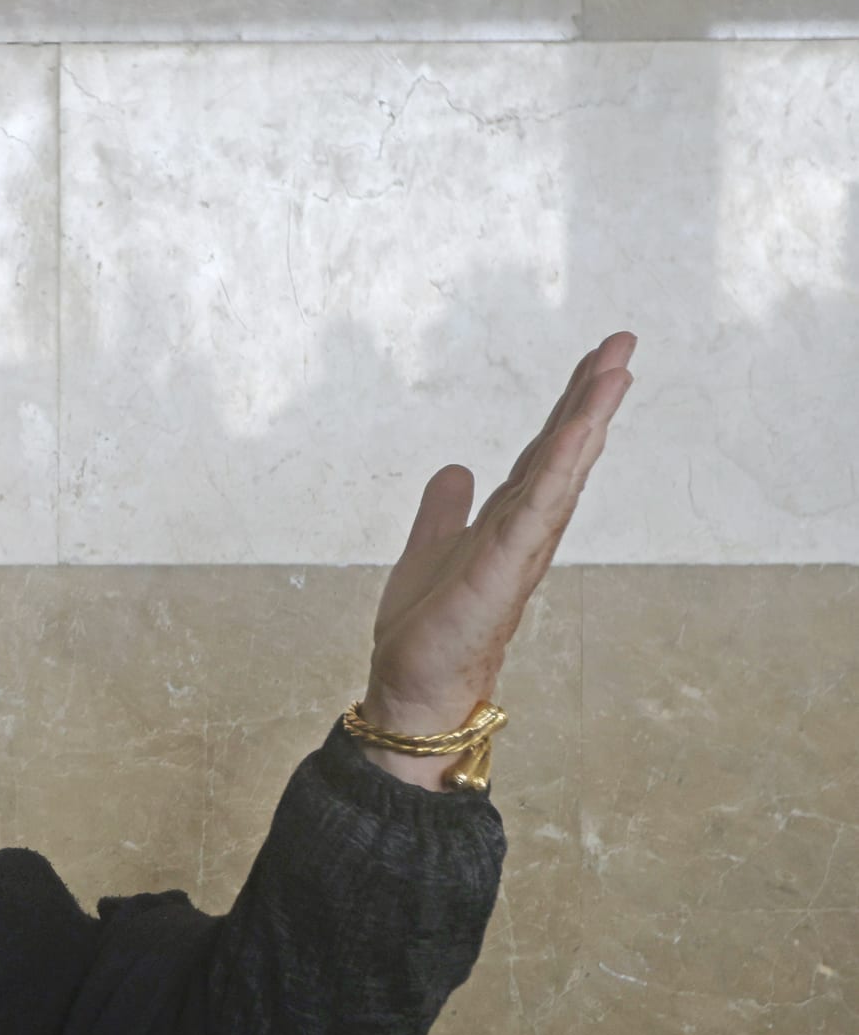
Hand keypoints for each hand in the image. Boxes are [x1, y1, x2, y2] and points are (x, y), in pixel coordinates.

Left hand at [359, 332, 637, 789]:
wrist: (411, 691)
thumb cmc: (427, 634)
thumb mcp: (428, 552)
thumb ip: (445, 511)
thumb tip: (456, 469)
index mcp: (508, 524)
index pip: (544, 455)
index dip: (570, 409)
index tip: (599, 362)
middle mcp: (524, 532)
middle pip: (564, 453)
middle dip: (592, 398)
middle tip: (624, 343)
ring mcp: (518, 550)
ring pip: (561, 473)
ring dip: (587, 420)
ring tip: (615, 369)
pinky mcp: (502, 569)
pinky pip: (537, 509)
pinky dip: (559, 469)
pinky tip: (579, 431)